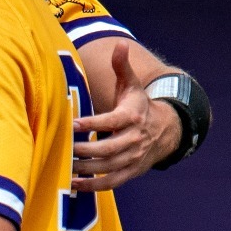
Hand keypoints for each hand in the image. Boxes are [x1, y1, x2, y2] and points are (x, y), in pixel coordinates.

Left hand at [71, 43, 176, 191]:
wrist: (166, 130)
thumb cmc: (139, 105)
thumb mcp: (131, 86)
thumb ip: (122, 67)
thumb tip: (120, 44)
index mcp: (132, 117)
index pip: (111, 121)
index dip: (92, 124)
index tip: (72, 124)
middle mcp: (134, 139)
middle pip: (108, 148)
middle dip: (84, 150)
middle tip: (63, 148)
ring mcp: (134, 158)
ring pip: (108, 167)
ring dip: (85, 169)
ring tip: (64, 166)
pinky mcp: (132, 172)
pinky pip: (112, 183)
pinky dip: (93, 186)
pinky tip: (73, 184)